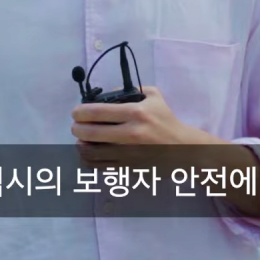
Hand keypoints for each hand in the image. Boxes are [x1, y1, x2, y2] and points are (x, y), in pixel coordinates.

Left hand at [70, 86, 259, 218]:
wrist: (184, 149)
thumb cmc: (167, 120)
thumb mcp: (154, 96)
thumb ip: (130, 91)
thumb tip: (106, 93)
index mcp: (136, 113)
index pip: (98, 112)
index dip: (81, 111)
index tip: (76, 112)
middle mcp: (130, 134)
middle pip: (91, 132)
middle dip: (77, 128)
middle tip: (75, 125)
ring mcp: (128, 154)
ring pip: (92, 152)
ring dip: (81, 145)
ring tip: (80, 140)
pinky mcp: (128, 168)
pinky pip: (101, 166)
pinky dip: (89, 160)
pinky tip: (88, 153)